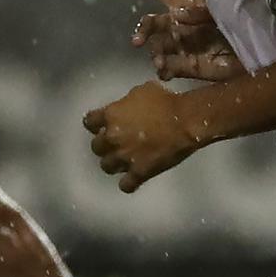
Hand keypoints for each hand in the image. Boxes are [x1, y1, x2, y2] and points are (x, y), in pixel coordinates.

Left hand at [84, 80, 200, 191]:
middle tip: (114, 142)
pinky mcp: (140, 173)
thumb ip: (127, 102)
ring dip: (113, 162)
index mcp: (111, 115)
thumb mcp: (142, 91)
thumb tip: (127, 107)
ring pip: (106, 166)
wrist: (186, 121)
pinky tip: (133, 178)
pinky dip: (128, 183)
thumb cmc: (166, 101)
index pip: (89, 122)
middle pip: (96, 147)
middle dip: (104, 144)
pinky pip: (126, 185)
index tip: (99, 124)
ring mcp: (125, 157)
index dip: (94, 123)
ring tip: (122, 160)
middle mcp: (113, 138)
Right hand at [111, 0, 245, 83]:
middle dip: (142, 31)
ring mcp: (182, 46)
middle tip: (137, 41)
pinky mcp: (188, 66)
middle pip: (151, 24)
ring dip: (155, 54)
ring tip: (160, 62)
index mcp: (184, 5)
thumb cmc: (241, 23)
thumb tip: (177, 15)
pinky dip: (164, 70)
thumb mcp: (221, 11)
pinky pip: (169, 67)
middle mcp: (179, 25)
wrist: (257, 55)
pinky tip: (165, 72)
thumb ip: (200, 12)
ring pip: (158, 48)